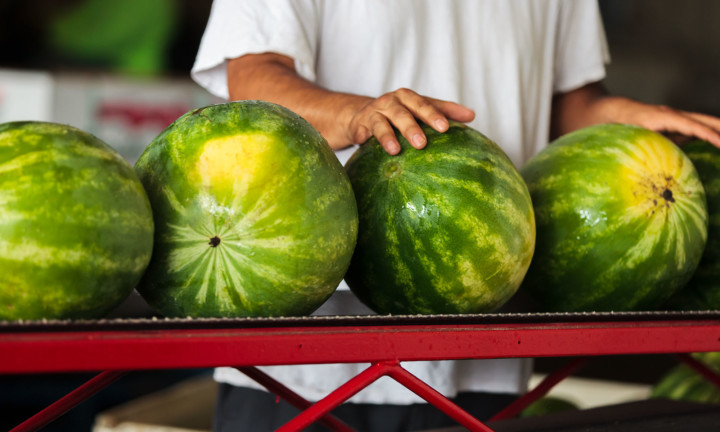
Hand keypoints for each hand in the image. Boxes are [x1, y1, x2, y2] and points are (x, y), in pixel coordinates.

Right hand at [346, 88, 474, 154]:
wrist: (361, 115)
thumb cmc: (398, 113)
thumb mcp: (419, 109)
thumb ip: (444, 111)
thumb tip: (472, 116)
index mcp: (408, 97)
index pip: (424, 105)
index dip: (434, 115)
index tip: (446, 128)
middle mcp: (391, 102)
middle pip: (403, 112)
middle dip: (412, 126)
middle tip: (422, 143)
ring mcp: (374, 113)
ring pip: (381, 124)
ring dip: (387, 136)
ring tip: (395, 150)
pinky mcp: (359, 126)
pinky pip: (361, 133)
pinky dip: (362, 138)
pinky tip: (363, 145)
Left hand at [603, 97, 719, 147]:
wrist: (608, 112)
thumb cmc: (617, 124)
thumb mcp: (629, 136)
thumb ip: (643, 146)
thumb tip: (653, 167)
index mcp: (662, 117)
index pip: (690, 125)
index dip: (707, 134)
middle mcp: (672, 116)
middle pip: (703, 120)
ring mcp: (673, 120)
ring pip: (701, 124)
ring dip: (717, 132)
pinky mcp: (672, 126)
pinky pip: (694, 130)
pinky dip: (707, 136)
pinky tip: (715, 144)